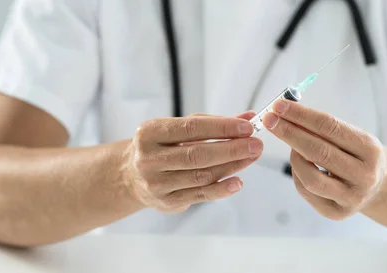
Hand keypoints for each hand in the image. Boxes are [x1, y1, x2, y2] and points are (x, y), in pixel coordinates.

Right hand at [123, 111, 262, 212]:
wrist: (131, 175)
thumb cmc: (161, 146)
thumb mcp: (179, 128)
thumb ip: (213, 123)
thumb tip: (247, 117)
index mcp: (150, 133)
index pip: (192, 128)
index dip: (222, 128)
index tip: (246, 127)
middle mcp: (149, 158)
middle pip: (197, 154)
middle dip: (231, 149)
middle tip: (255, 144)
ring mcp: (156, 183)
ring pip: (201, 175)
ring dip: (232, 167)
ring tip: (252, 158)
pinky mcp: (167, 201)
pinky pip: (200, 195)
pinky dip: (221, 189)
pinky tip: (238, 181)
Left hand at [262, 100, 386, 220]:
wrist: (380, 186)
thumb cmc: (359, 155)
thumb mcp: (353, 137)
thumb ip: (324, 128)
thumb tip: (287, 113)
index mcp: (370, 149)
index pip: (330, 127)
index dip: (301, 115)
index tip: (279, 105)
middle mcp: (364, 176)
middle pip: (318, 152)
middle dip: (289, 133)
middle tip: (269, 120)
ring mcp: (351, 198)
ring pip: (310, 177)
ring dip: (293, 157)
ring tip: (291, 146)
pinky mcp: (337, 213)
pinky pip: (306, 191)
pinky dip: (296, 174)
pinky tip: (299, 164)